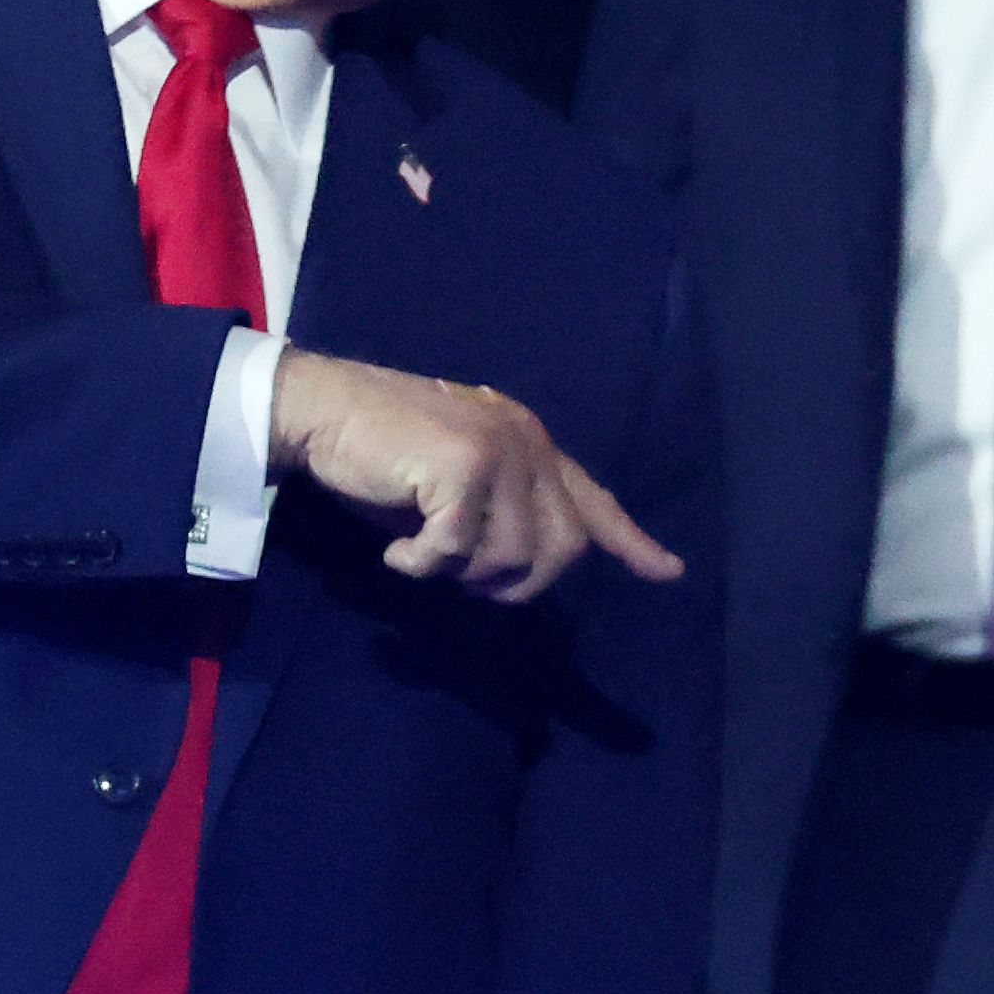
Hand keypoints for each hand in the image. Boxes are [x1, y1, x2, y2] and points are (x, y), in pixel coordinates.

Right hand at [271, 349, 682, 601]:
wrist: (325, 409)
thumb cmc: (384, 451)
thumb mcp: (456, 480)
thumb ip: (499, 509)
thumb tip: (523, 568)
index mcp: (531, 444)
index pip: (594, 499)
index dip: (631, 541)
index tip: (668, 572)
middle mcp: (528, 443)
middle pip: (562, 546)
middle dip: (518, 584)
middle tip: (465, 581)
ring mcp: (500, 451)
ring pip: (510, 556)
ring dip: (460, 573)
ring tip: (422, 552)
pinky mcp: (464, 466)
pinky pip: (455, 551)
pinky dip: (420, 564)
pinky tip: (396, 548)